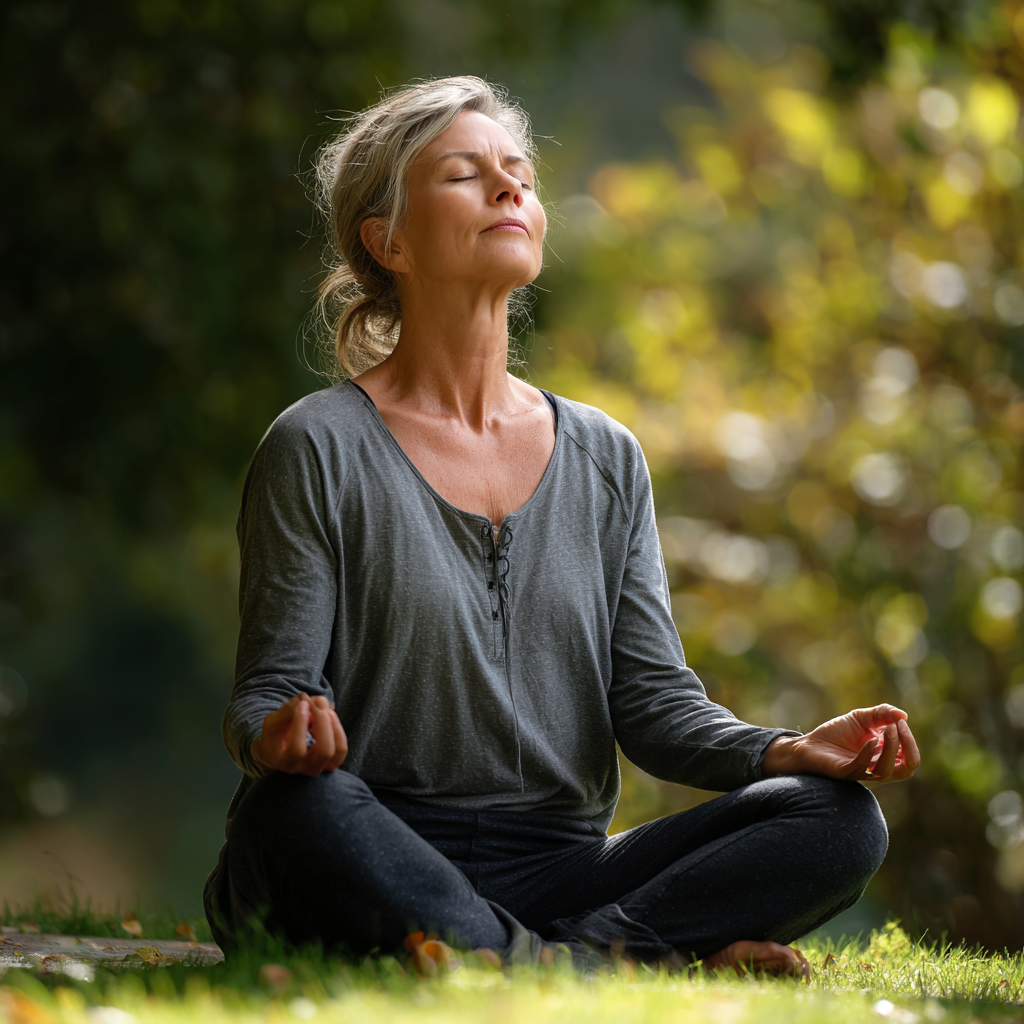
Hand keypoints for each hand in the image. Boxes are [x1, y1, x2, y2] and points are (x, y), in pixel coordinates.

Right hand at [252, 694, 347, 775]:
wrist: (278, 749)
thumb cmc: (274, 734)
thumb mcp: (272, 721)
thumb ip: (290, 710)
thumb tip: (318, 701)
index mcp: (285, 763)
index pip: (297, 750)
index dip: (301, 724)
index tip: (302, 703)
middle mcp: (304, 769)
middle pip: (324, 751)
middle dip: (323, 722)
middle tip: (318, 702)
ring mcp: (320, 767)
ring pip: (337, 749)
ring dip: (333, 723)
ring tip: (322, 707)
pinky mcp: (331, 762)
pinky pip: (342, 747)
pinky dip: (338, 727)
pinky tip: (328, 714)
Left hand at [762, 704, 919, 784]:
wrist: (808, 743)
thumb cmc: (836, 733)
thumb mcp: (861, 718)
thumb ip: (882, 714)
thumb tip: (903, 715)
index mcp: (884, 757)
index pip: (910, 758)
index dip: (910, 741)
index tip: (900, 720)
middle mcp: (877, 768)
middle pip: (906, 769)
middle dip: (908, 747)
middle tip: (897, 726)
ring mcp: (862, 772)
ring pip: (887, 771)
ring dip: (891, 748)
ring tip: (887, 730)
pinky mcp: (845, 773)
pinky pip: (862, 768)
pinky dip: (869, 753)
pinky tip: (871, 739)